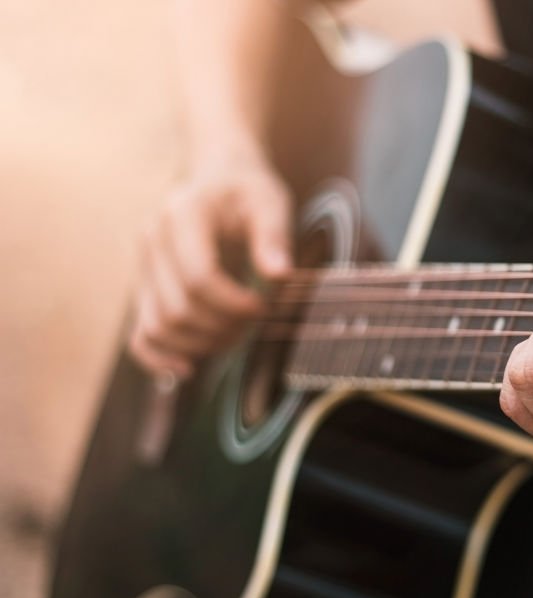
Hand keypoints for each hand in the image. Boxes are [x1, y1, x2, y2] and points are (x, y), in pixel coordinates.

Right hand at [129, 152, 292, 377]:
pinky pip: (140, 334)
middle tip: (257, 321)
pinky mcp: (145, 288)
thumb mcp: (270, 202)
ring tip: (237, 335)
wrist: (218, 179)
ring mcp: (143, 267)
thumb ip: (274, 236)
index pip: (198, 277)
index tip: (263, 306)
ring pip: (159, 326)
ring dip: (201, 344)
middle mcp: (152, 240)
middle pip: (179, 307)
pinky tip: (188, 370)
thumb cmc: (248, 192)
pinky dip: (159, 358)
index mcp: (182, 215)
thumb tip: (279, 276)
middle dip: (222, 326)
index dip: (233, 303)